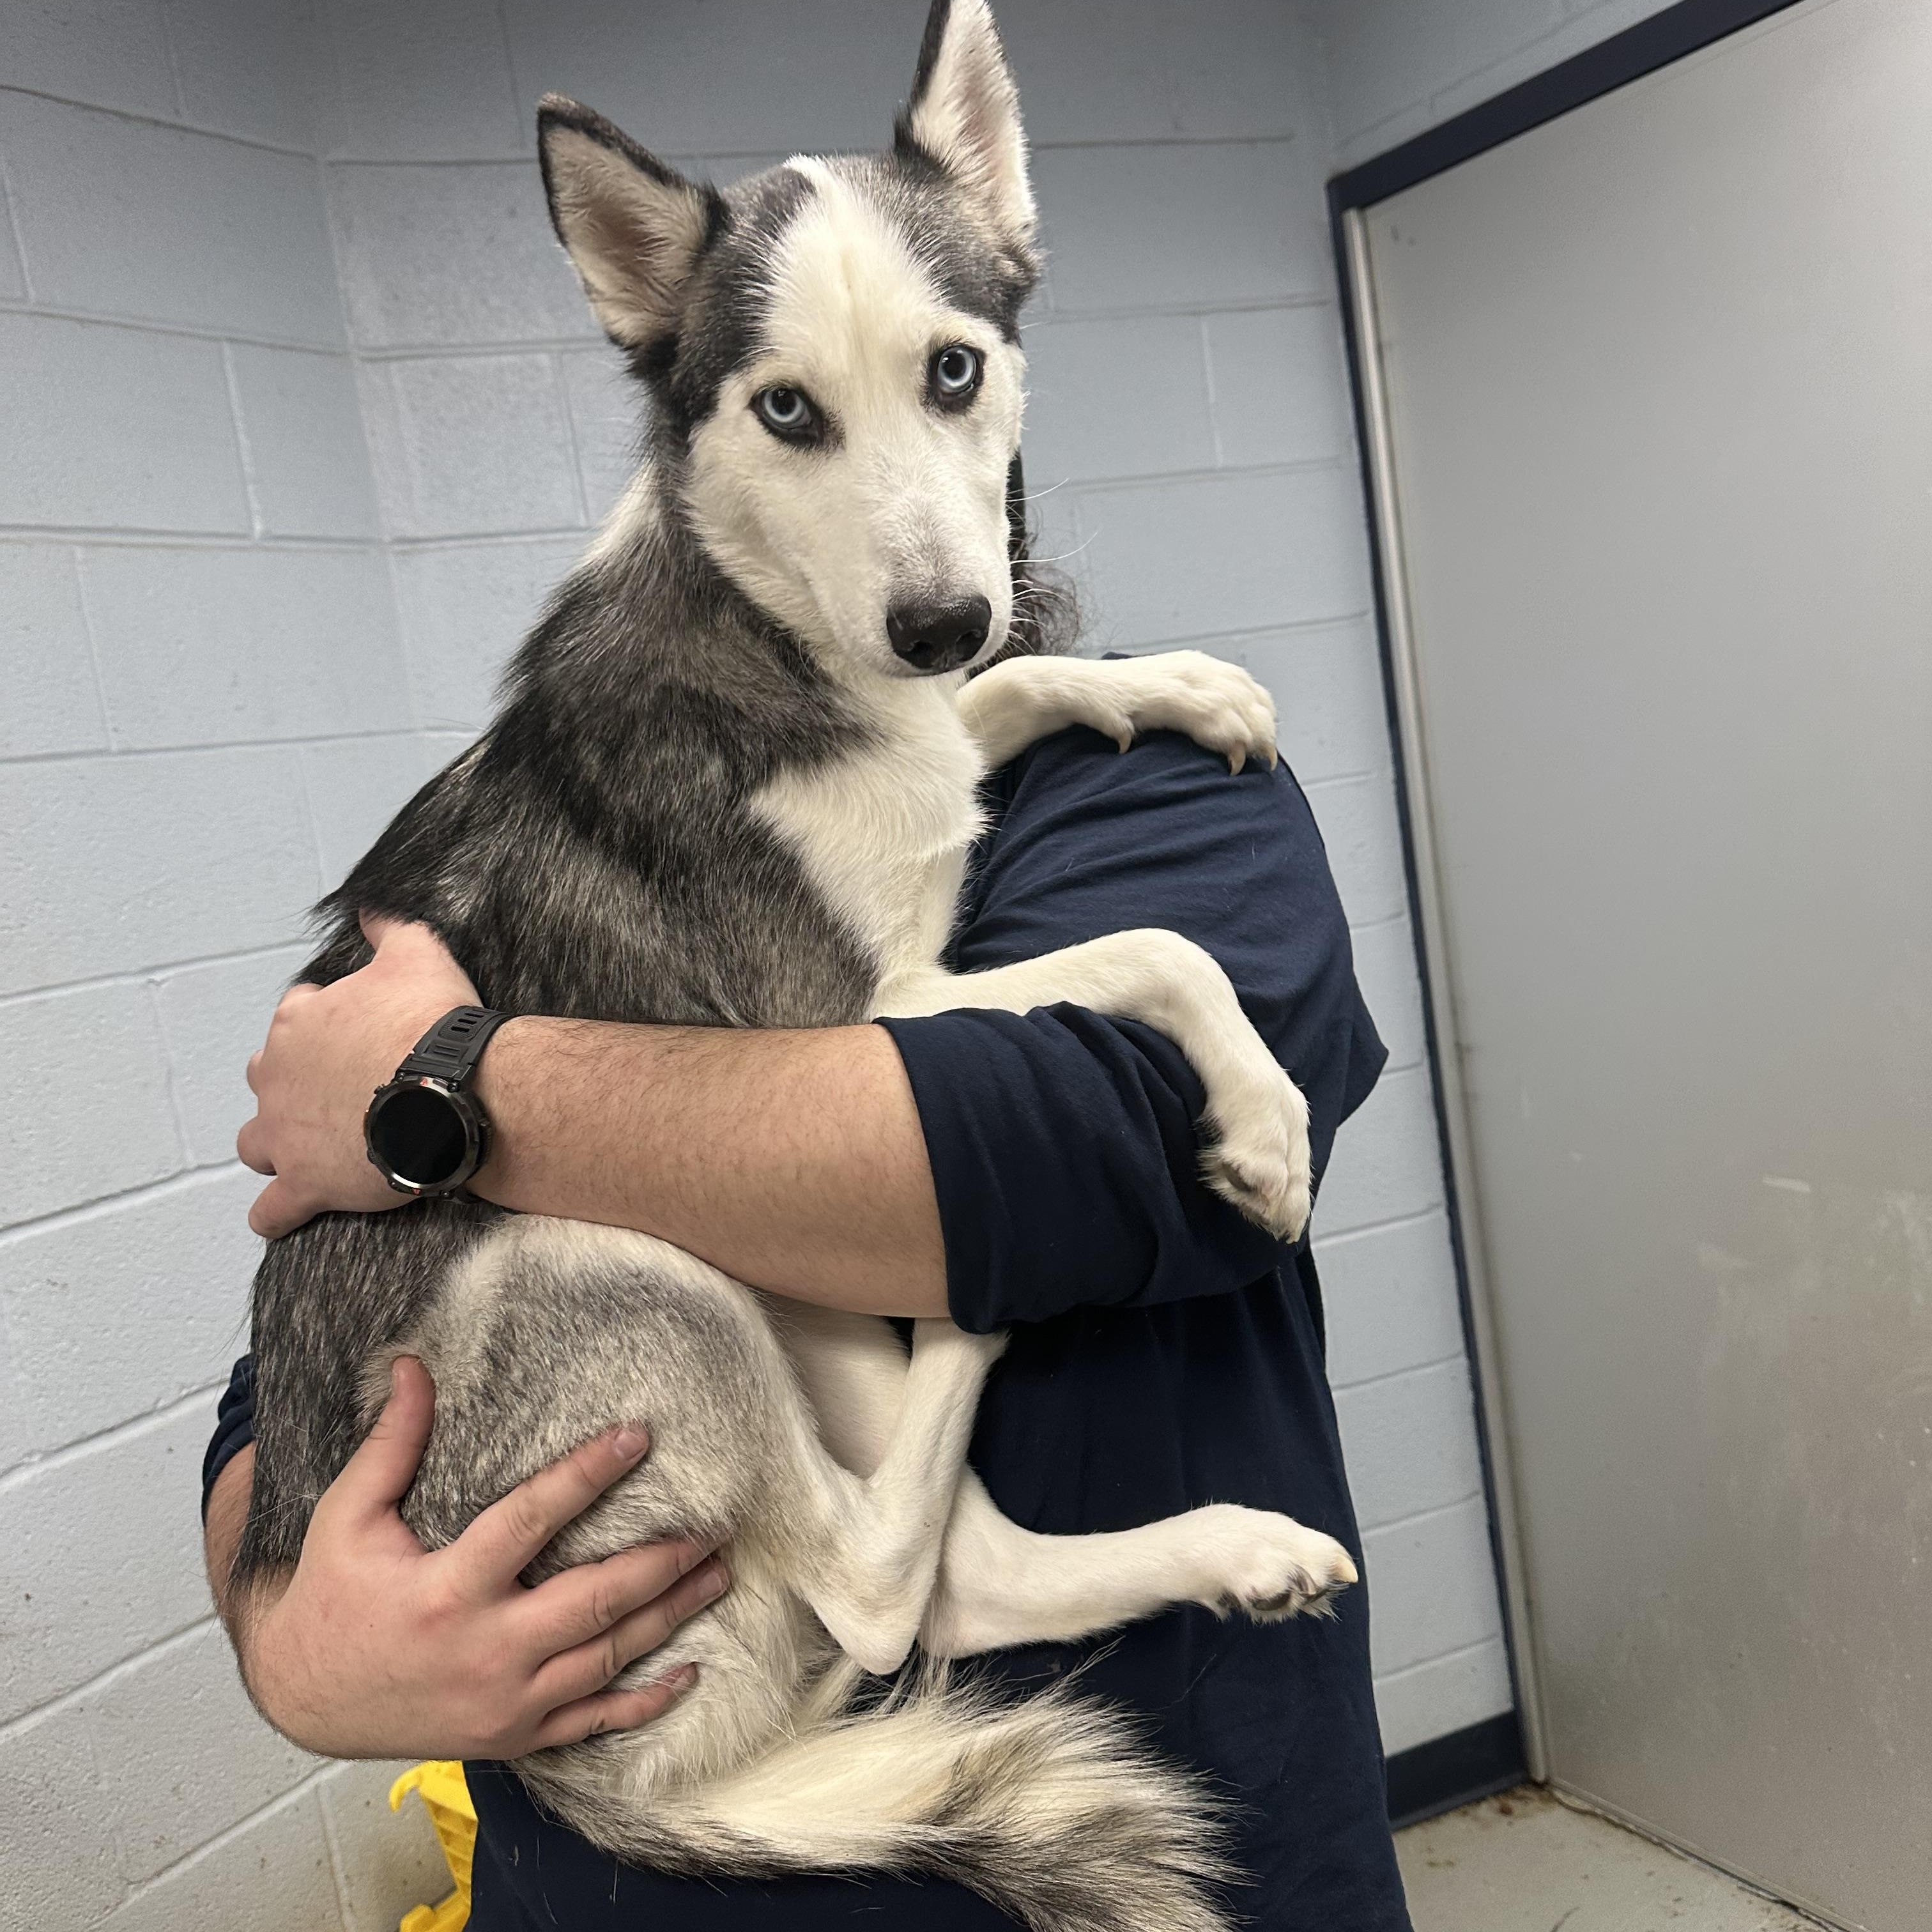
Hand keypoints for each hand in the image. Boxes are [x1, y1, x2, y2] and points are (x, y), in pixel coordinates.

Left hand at [238, 915, 478, 1237]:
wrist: (451, 1088)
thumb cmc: (431, 1023)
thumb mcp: (417, 953)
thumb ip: (388, 928)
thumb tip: (369, 910)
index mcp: (299, 1023)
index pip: (294, 1018)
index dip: (325, 1027)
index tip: (357, 1037)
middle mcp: (277, 1077)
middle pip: (265, 1080)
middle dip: (291, 1086)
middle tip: (339, 1093)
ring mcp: (285, 1134)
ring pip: (257, 1144)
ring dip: (277, 1146)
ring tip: (312, 1152)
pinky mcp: (304, 1183)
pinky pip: (271, 1210)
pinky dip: (276, 1214)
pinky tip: (285, 1215)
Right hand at [240, 1358, 727, 1759]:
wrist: (302, 1696)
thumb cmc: (331, 1595)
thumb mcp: (346, 1516)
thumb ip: (390, 1444)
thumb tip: (412, 1365)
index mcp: (447, 1591)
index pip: (533, 1520)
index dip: (588, 1474)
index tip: (639, 1436)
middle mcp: (485, 1650)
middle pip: (596, 1601)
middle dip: (662, 1561)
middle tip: (714, 1524)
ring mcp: (505, 1702)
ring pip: (608, 1658)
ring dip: (670, 1616)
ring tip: (718, 1573)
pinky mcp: (513, 1736)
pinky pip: (594, 1724)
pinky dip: (645, 1701)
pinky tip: (689, 1672)